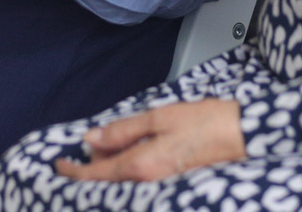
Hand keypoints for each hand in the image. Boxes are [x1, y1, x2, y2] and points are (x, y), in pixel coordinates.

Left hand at [53, 100, 245, 182]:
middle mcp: (148, 181)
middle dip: (93, 165)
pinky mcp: (170, 181)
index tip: (58, 164)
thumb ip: (123, 130)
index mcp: (140, 165)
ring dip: (110, 165)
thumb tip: (91, 139)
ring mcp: (160, 183)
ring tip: (109, 144)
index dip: (73, 172)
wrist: (242, 135)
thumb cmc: (206, 123)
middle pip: (107, 180)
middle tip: (89, 144)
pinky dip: (127, 165)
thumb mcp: (159, 118)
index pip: (95, 175)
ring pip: (122, 179)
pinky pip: (138, 177)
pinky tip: (132, 150)